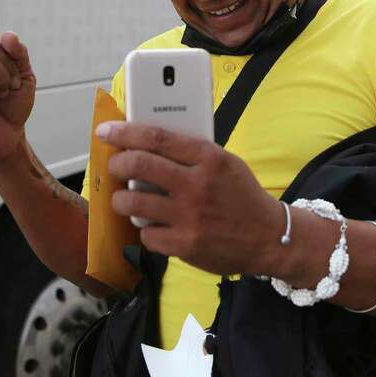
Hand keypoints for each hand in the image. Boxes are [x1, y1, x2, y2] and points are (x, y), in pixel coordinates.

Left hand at [100, 122, 280, 274]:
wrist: (269, 238)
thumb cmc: (242, 197)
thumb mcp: (226, 164)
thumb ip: (192, 154)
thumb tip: (148, 144)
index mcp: (209, 158)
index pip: (157, 137)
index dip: (125, 132)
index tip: (106, 132)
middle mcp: (197, 185)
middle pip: (139, 165)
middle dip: (117, 163)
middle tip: (115, 166)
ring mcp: (189, 216)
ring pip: (133, 202)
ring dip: (121, 200)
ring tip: (125, 199)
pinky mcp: (185, 244)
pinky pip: (146, 234)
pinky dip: (146, 230)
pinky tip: (154, 226)